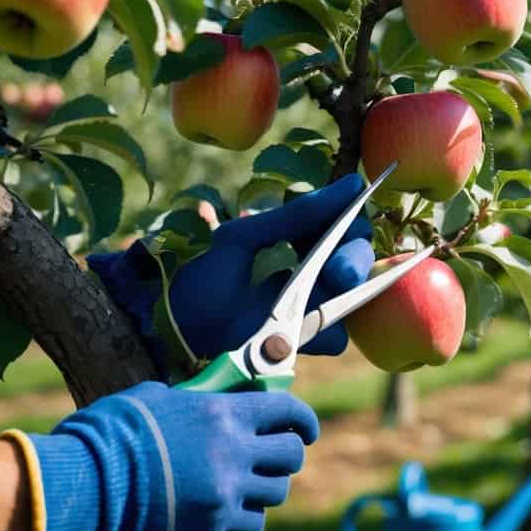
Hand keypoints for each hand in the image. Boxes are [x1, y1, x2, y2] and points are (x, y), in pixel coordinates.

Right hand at [9, 381, 318, 530]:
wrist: (71, 493)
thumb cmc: (104, 438)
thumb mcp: (153, 400)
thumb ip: (195, 401)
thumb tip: (214, 396)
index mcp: (225, 419)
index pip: (289, 413)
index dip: (302, 421)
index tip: (305, 431)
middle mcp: (234, 462)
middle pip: (288, 463)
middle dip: (280, 462)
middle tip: (262, 465)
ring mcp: (225, 509)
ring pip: (265, 508)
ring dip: (248, 502)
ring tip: (216, 498)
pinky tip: (196, 530)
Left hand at [170, 174, 374, 357]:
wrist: (173, 333)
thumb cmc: (203, 279)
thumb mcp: (244, 238)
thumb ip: (297, 215)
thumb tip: (352, 186)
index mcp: (300, 241)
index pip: (346, 226)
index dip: (353, 223)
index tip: (349, 224)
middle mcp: (313, 273)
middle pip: (357, 259)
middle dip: (353, 261)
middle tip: (338, 273)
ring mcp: (311, 310)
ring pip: (353, 300)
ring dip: (339, 297)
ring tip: (311, 300)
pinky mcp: (307, 345)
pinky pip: (336, 337)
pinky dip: (323, 331)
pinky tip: (296, 328)